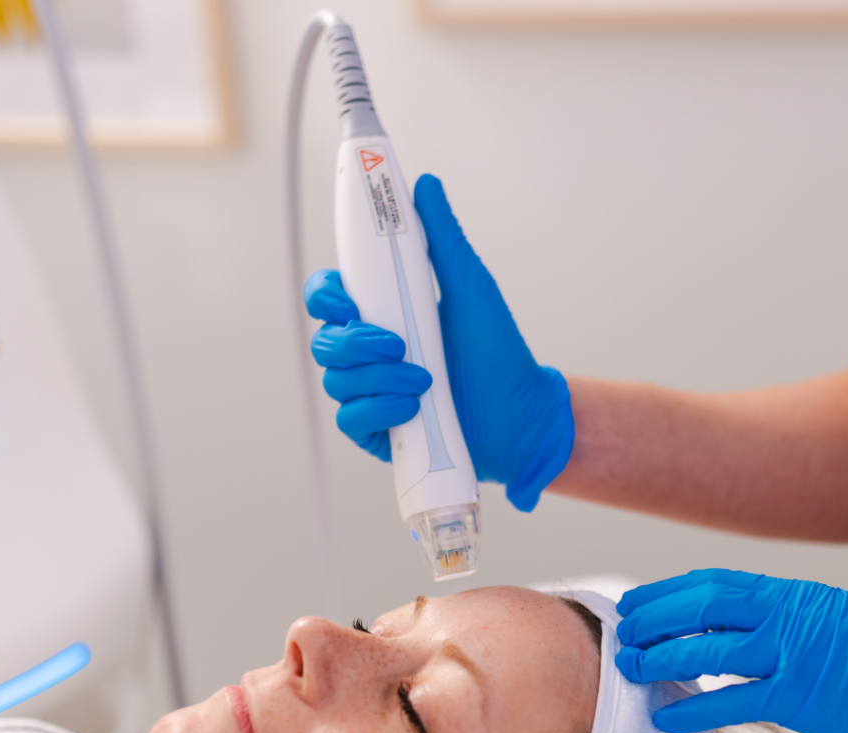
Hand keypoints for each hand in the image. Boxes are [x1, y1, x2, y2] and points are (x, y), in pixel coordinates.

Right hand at [304, 174, 573, 511]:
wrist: (522, 416)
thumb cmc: (498, 355)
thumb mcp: (472, 290)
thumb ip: (444, 240)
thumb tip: (426, 186)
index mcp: (385, 313)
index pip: (330, 296)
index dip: (325, 294)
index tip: (346, 298)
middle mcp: (371, 353)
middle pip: (325, 340)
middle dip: (354, 341)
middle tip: (397, 343)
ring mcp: (372, 392)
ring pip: (336, 381)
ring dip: (377, 378)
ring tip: (422, 380)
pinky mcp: (379, 431)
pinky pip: (352, 420)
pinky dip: (379, 411)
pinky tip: (411, 408)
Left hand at [615, 568, 847, 732]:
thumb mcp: (838, 615)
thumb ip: (790, 617)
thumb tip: (749, 628)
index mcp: (793, 592)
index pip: (713, 583)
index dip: (667, 593)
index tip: (637, 605)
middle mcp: (786, 613)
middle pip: (699, 604)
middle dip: (653, 617)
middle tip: (622, 635)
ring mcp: (793, 651)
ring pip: (705, 645)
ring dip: (659, 656)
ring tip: (629, 669)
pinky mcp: (804, 694)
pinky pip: (732, 698)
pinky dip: (691, 708)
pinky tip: (664, 719)